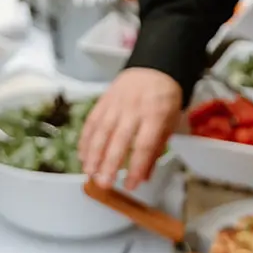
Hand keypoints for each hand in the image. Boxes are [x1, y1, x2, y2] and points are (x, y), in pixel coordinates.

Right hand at [79, 69, 182, 190]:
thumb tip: (145, 177)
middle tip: (104, 183)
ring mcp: (117, 103)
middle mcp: (134, 109)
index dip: (136, 168)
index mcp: (155, 115)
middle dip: (109, 164)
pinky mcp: (104, 100)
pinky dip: (85, 139)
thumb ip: (156, 150)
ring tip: (89, 172)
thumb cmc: (164, 99)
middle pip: (119, 140)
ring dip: (93, 154)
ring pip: (101, 131)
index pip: (144, 145)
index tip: (130, 184)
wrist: (155, 67)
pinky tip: (83, 155)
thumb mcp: (169, 124)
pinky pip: (92, 121)